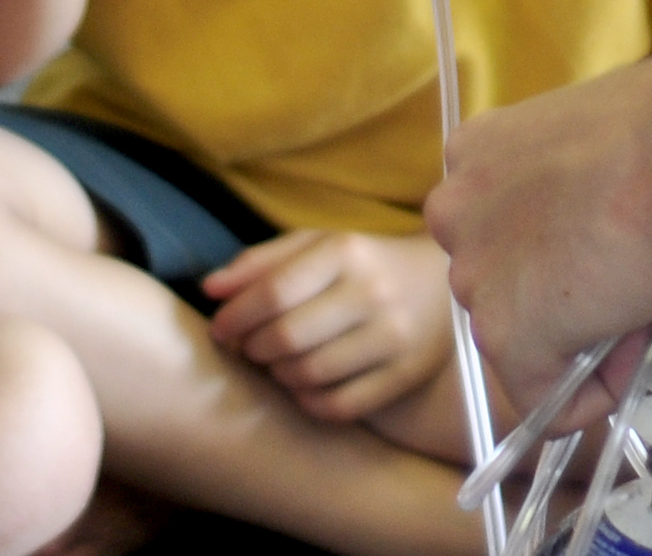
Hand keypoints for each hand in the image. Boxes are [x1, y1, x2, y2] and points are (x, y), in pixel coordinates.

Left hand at [204, 229, 456, 423]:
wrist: (441, 281)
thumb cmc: (362, 262)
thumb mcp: (316, 245)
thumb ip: (260, 262)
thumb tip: (210, 289)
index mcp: (346, 252)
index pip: (275, 291)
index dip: (236, 317)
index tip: (219, 330)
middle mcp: (372, 293)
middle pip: (289, 337)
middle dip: (254, 349)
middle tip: (247, 349)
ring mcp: (393, 338)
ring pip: (310, 375)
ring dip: (278, 375)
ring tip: (276, 364)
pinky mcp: (406, 375)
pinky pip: (340, 405)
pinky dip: (309, 402)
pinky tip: (302, 387)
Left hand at [425, 56, 651, 410]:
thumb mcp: (592, 142)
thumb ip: (566, 188)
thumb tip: (594, 235)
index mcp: (475, 154)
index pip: (501, 225)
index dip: (561, 245)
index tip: (610, 241)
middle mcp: (455, 212)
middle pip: (503, 282)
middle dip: (564, 293)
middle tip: (629, 278)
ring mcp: (474, 277)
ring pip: (521, 339)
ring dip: (581, 336)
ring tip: (640, 303)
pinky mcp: (505, 334)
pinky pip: (542, 398)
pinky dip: (591, 394)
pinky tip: (631, 351)